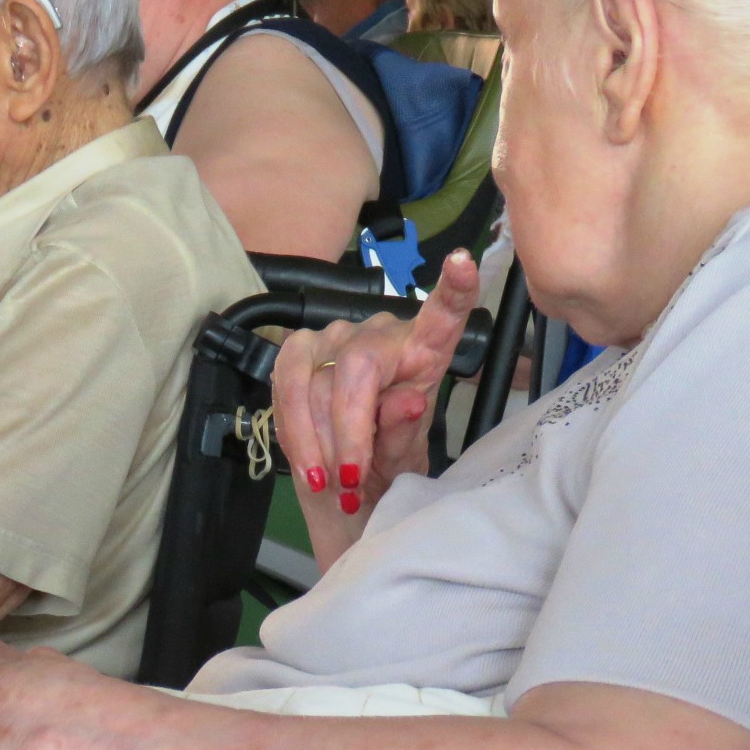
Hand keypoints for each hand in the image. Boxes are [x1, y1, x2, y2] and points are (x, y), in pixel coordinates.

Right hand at [272, 250, 478, 513]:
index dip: (454, 290)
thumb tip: (409, 399)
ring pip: (315, 383)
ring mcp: (333, 338)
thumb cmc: (384, 468)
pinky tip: (309, 464)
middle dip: (349, 432)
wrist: (341, 487)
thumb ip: (404, 433)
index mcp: (424, 354)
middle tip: (351, 481)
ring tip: (331, 482)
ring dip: (318, 441)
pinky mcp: (295, 351)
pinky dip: (295, 434)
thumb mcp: (403, 462)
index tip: (464, 263)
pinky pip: (284, 388)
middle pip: (358, 366)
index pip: (443, 316)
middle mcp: (378, 335)